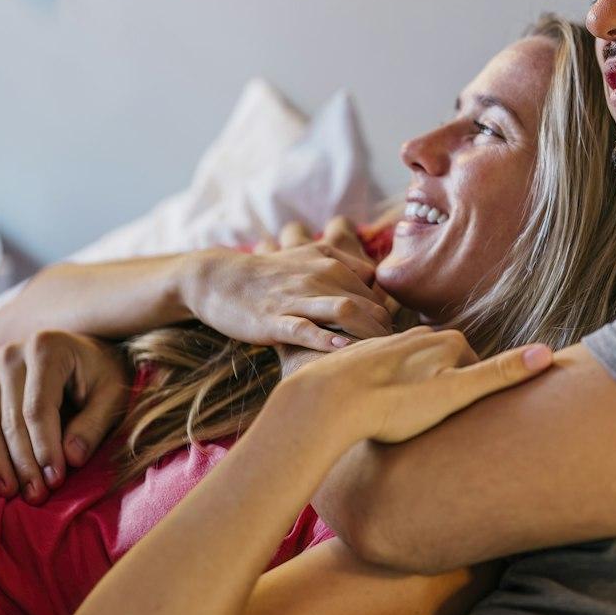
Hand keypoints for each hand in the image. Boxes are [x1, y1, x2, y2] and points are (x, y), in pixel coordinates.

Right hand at [0, 330, 130, 503]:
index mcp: (45, 348)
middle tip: (36, 496)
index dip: (44, 448)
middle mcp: (12, 356)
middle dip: (23, 463)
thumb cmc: (106, 375)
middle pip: (9, 420)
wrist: (91, 356)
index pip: (37, 408)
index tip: (56, 480)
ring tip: (14, 494)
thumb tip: (70, 459)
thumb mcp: (112, 396)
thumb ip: (93, 425)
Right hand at [184, 230, 392, 352]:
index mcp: (331, 261)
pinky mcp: (274, 320)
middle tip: (395, 357)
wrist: (218, 278)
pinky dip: (326, 340)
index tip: (397, 339)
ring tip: (381, 357)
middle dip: (387, 331)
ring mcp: (296, 297)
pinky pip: (305, 329)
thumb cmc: (269, 274)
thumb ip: (343, 264)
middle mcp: (319, 275)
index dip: (390, 315)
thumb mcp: (308, 256)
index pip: (376, 289)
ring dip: (369, 334)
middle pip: (369, 302)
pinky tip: (343, 351)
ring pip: (345, 310)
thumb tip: (377, 284)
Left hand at [291, 327, 554, 445]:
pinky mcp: (360, 359)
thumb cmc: (395, 403)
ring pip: (415, 370)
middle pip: (446, 366)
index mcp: (447, 341)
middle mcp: (418, 336)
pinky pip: (385, 376)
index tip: (465, 419)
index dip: (474, 396)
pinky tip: (379, 411)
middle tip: (436, 423)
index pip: (477, 368)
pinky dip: (388, 390)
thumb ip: (501, 373)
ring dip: (417, 390)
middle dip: (446, 391)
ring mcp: (387, 345)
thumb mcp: (457, 392)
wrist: (330, 401)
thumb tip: (549, 352)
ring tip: (408, 419)